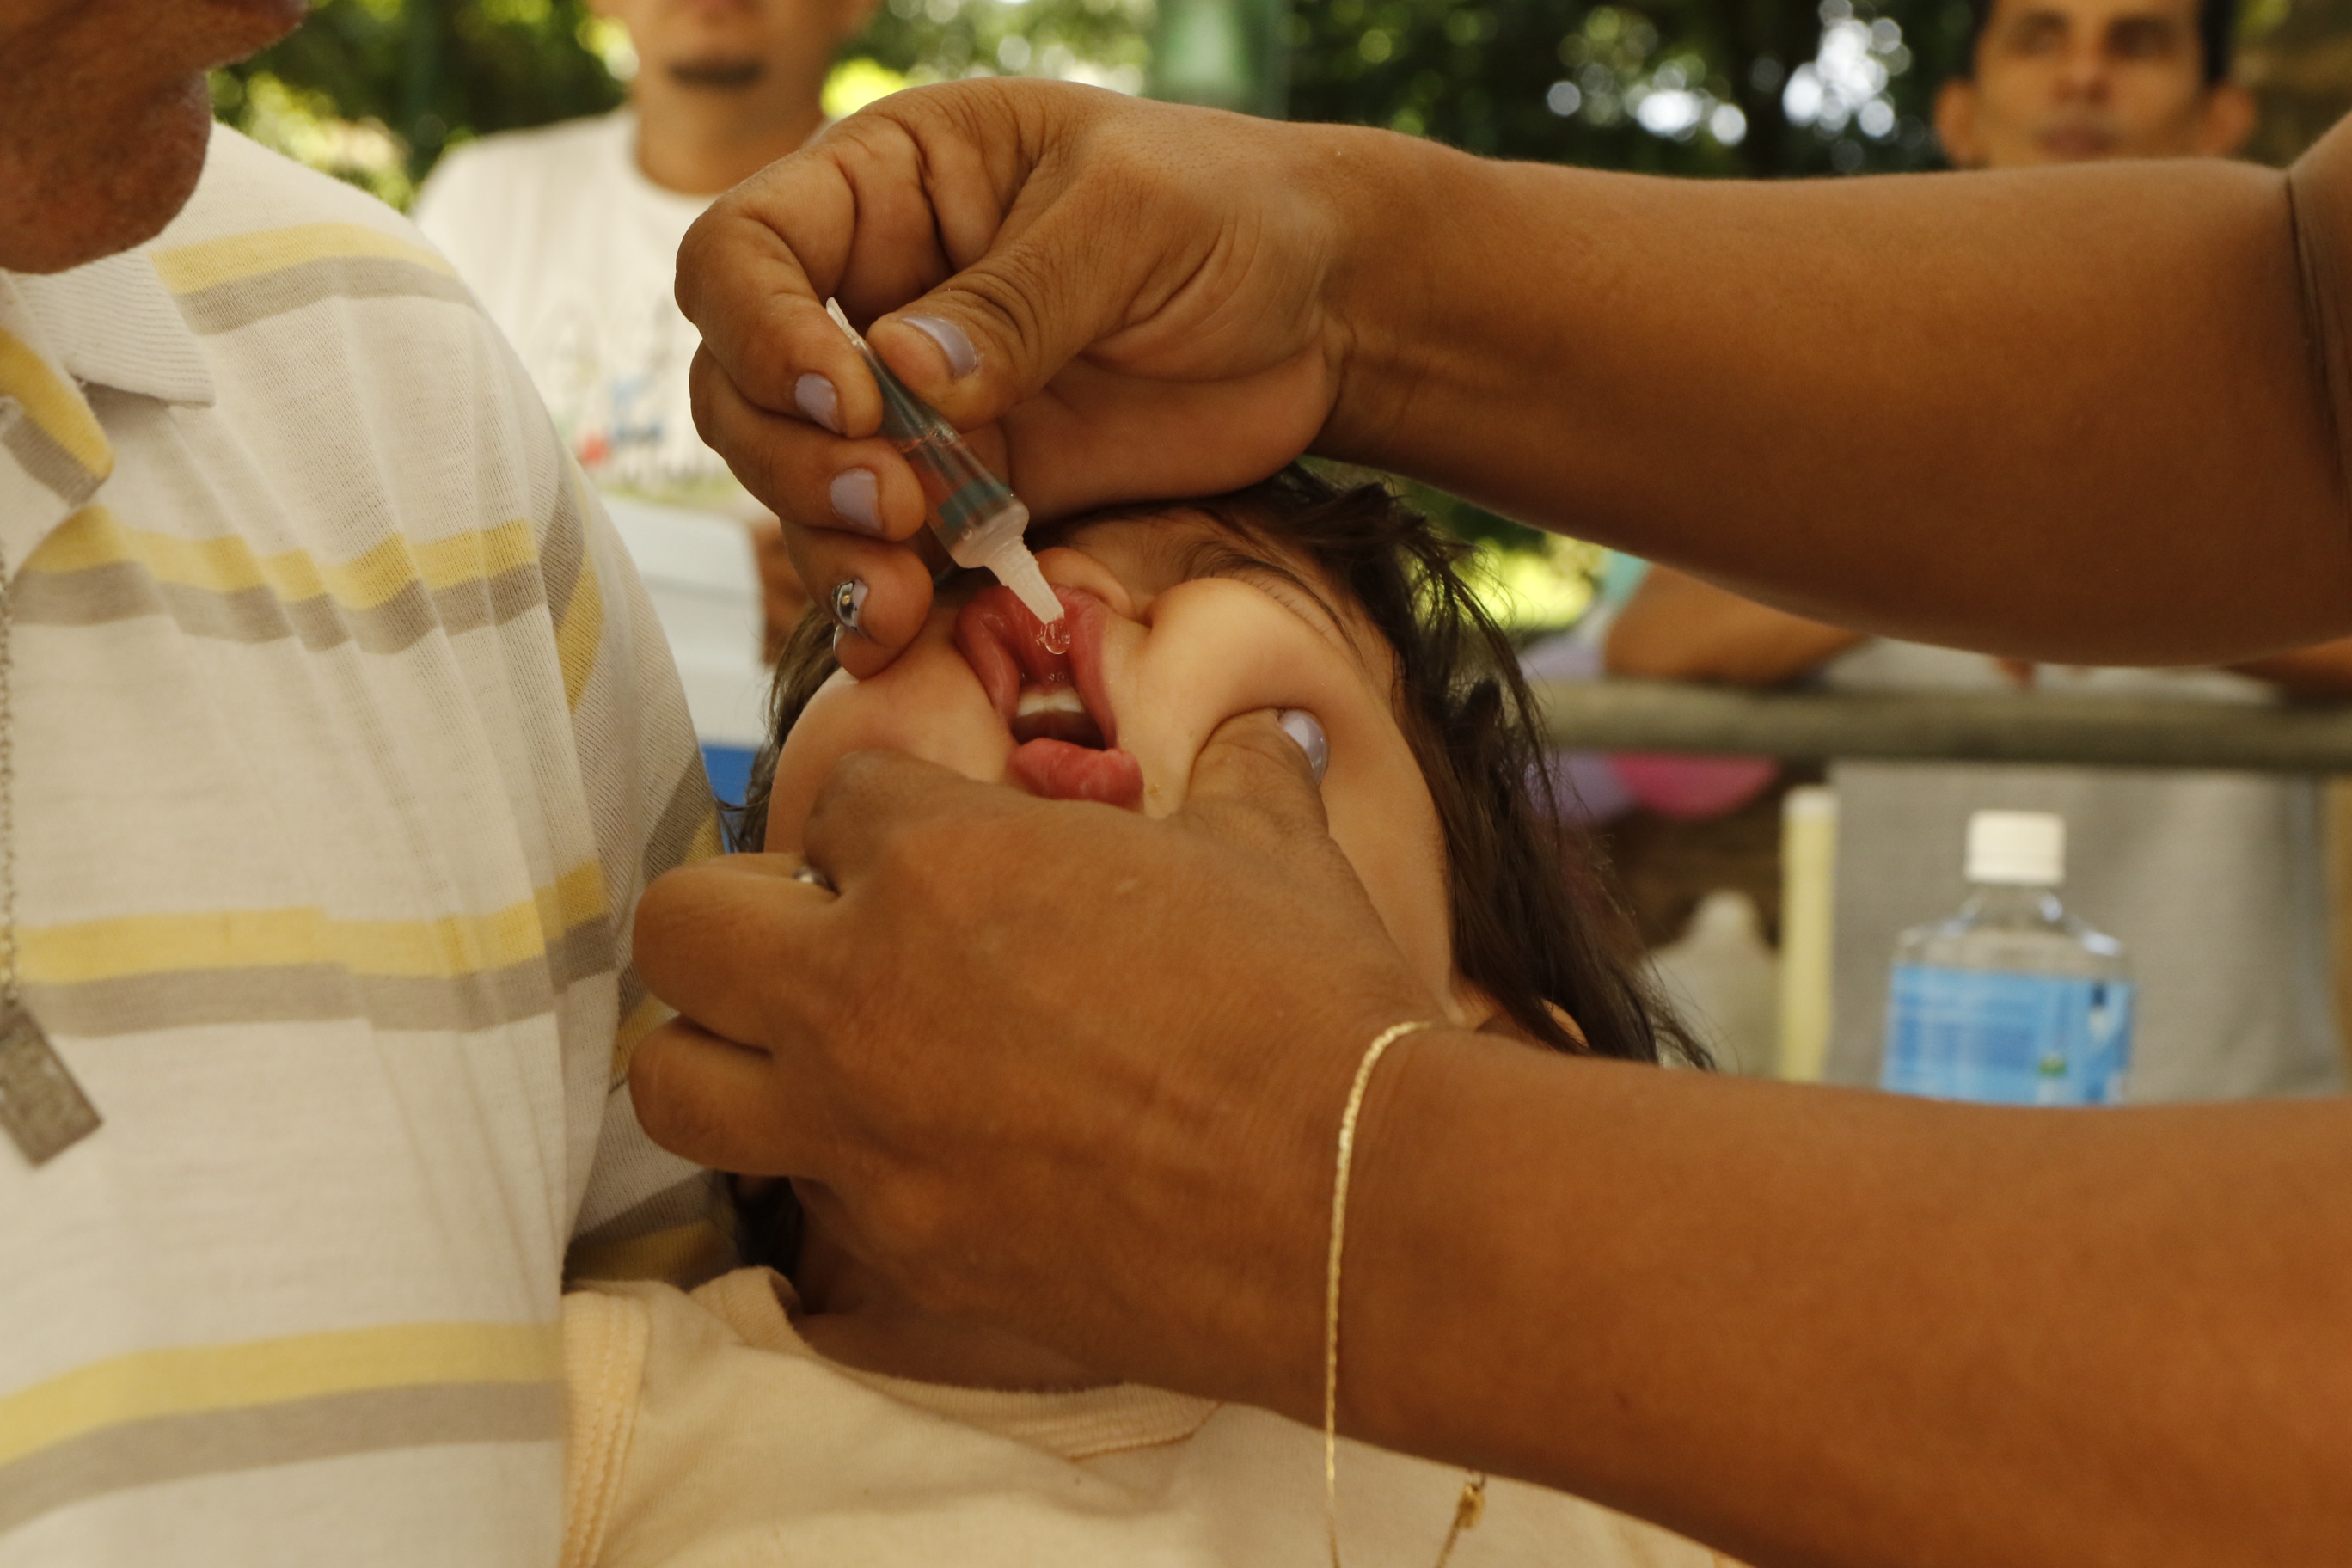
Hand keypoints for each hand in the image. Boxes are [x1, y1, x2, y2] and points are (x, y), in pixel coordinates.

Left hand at [627, 711, 1442, 1412]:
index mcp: (941, 857)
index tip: (935, 850)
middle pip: (682, 928)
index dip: (887, 821)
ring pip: (673, 1084)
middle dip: (734, 917)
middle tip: (821, 938)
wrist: (1351, 1205)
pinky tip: (920, 1160)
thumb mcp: (1276, 852)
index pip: (834, 800)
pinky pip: (801, 1199)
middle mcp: (860, 991)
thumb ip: (1238, 776)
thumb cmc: (1309, 1004)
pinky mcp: (899, 1254)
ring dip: (720, 1052)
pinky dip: (837, 1170)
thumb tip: (1263, 734)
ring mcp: (861, 1135)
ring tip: (805, 1053)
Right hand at [675, 82, 1376, 676]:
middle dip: (795, 459)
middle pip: (742, 386)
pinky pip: (886, 556)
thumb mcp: (1132, 219)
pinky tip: (895, 639)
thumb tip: (905, 372)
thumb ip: (1021, 296)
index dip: (761, 330)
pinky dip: (876, 605)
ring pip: (799, 484)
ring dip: (828, 545)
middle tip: (894, 503)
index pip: (745, 249)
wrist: (1327, 315)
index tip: (850, 399)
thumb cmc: (1232, 214)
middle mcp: (874, 295)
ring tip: (900, 590)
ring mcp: (915, 406)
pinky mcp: (967, 495)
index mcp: (888, 185)